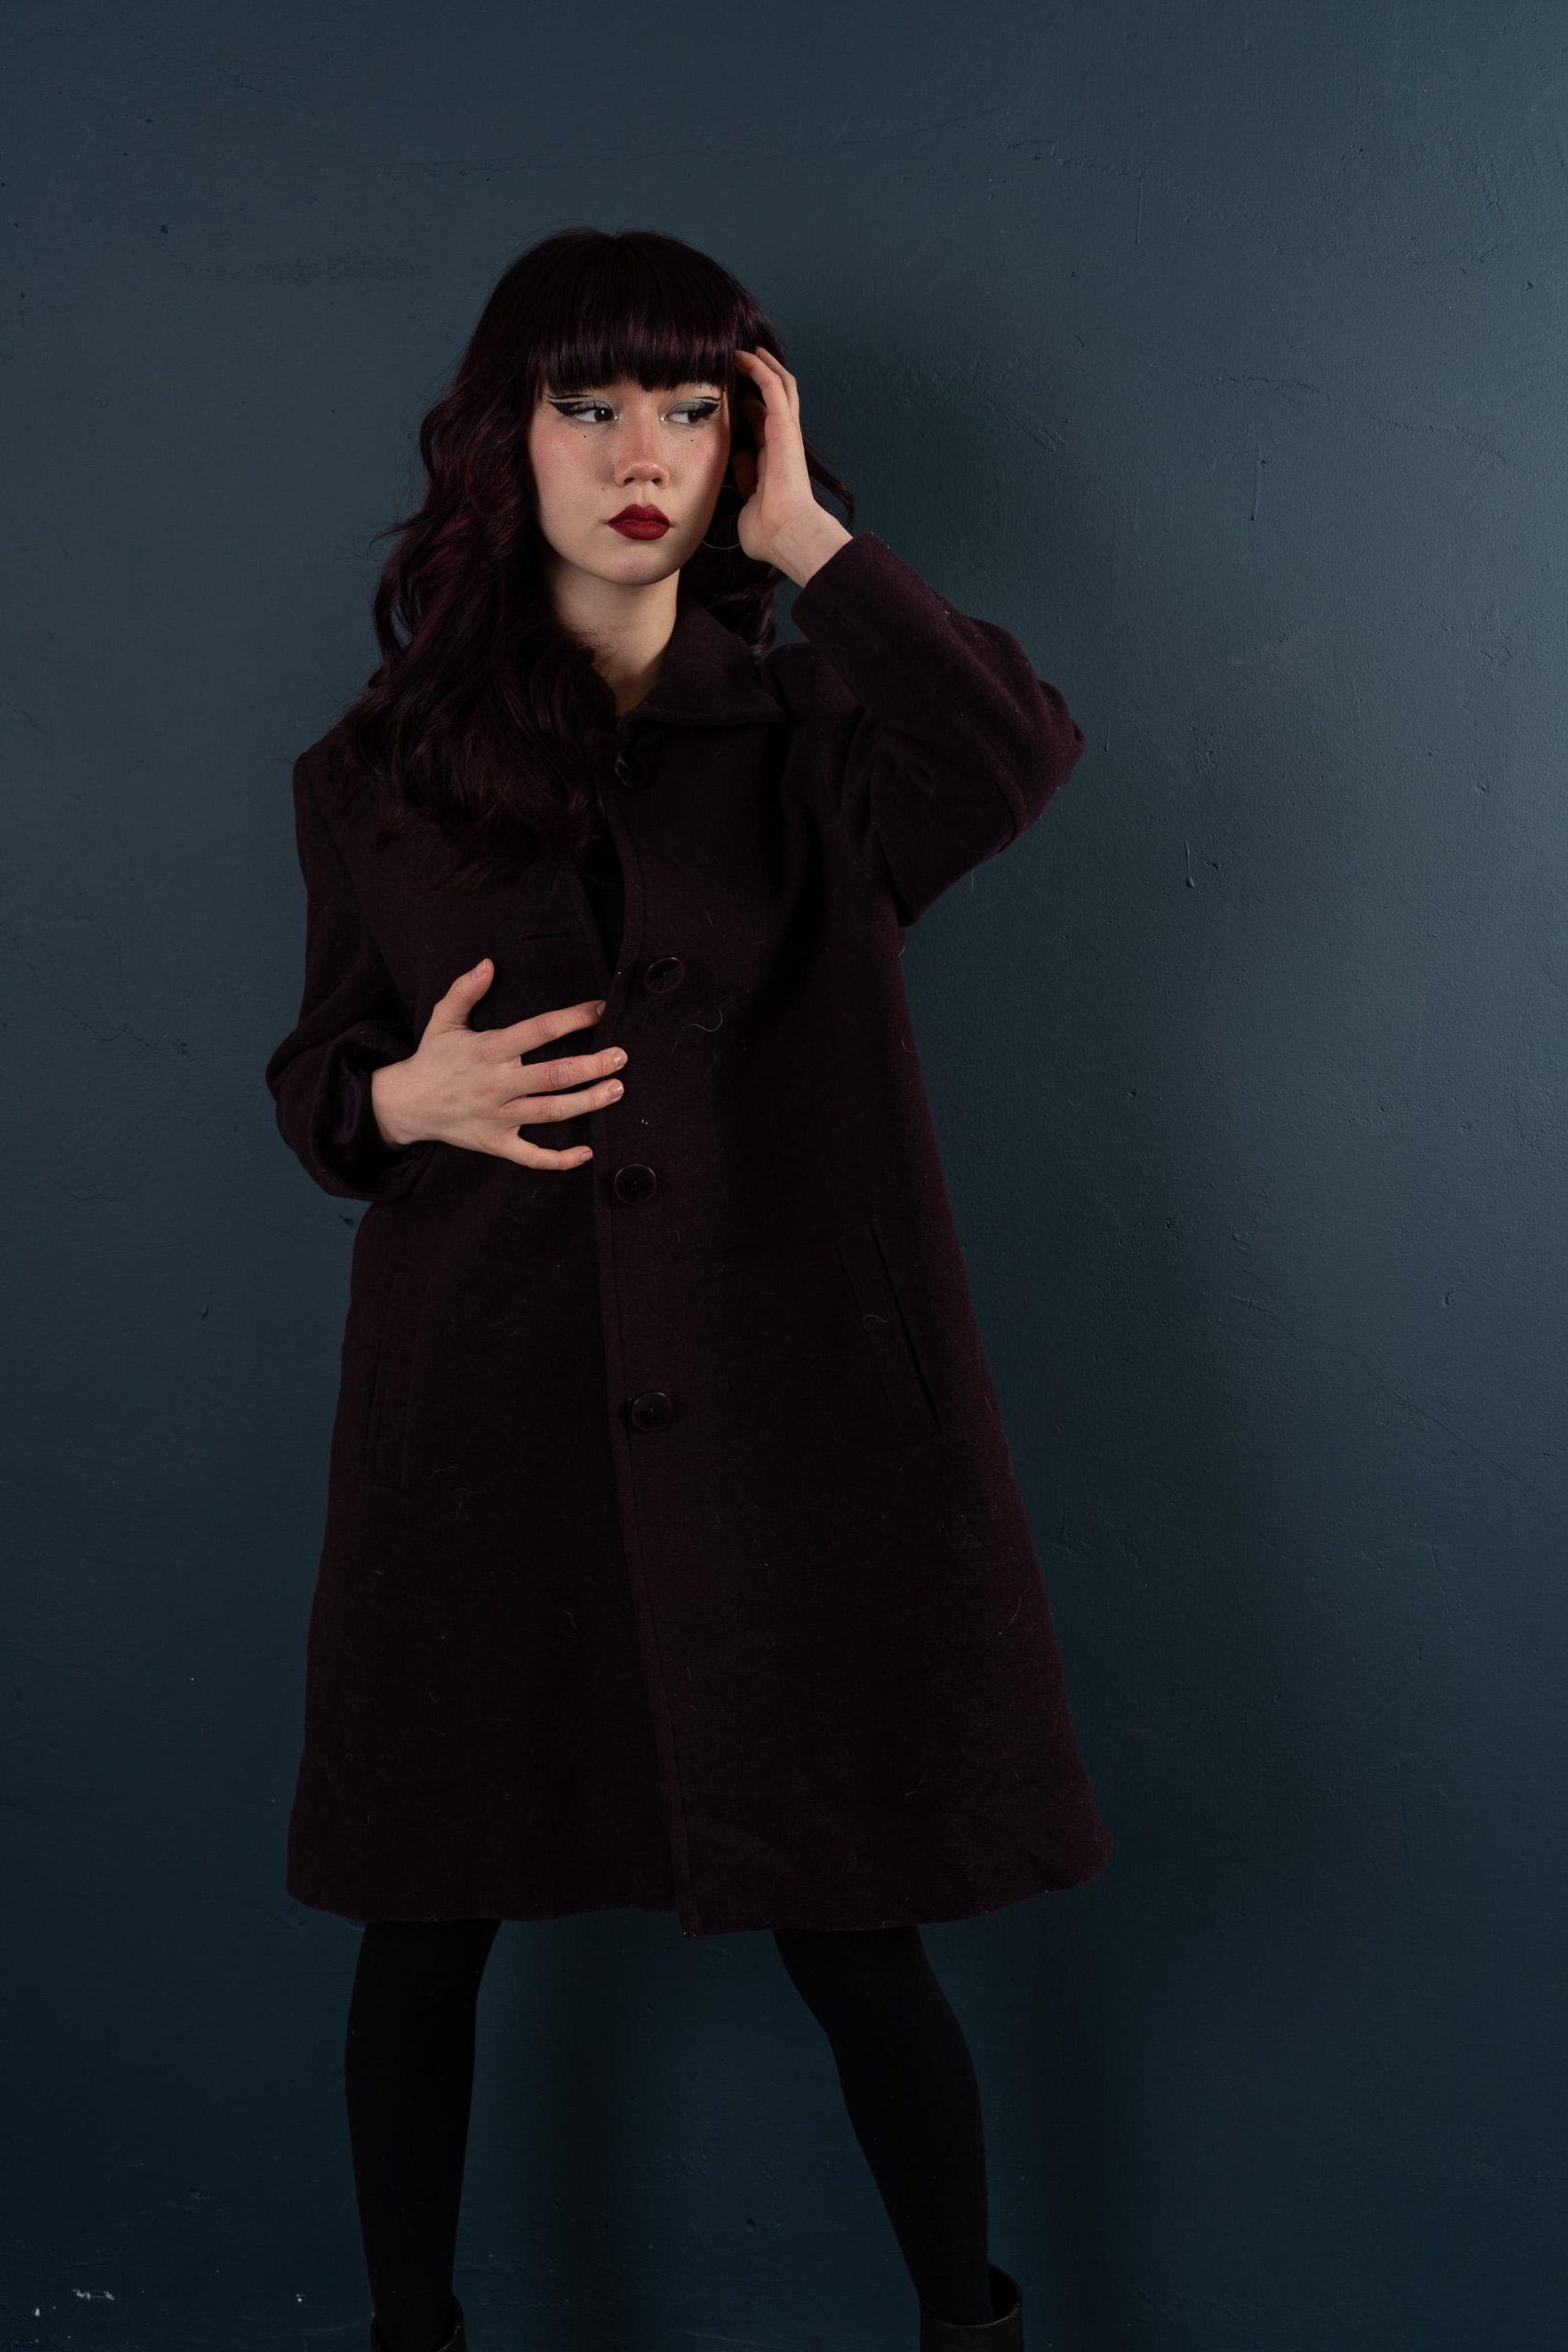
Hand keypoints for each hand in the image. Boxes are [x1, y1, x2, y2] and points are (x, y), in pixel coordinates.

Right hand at [371, 959, 626, 1170]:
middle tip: (621, 1056)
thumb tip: (488, 963)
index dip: (574, 1018)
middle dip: (593, 1066)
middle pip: (554, 1075)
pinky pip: (532, 1156)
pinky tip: (587, 1152)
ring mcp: (499, 1116)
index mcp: (489, 1050)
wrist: (406, 1104)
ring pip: (551, 1112)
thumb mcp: (443, 1020)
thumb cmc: (432, 1058)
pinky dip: (560, 1159)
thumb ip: (465, 991)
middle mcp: (498, 1084)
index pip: (539, 1030)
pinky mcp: (497, 1142)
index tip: (602, 1010)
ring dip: (588, 1102)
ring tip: (617, 1089)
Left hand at [729, 348, 851, 583]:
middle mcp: (781, 443)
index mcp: (772, 463)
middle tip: (739, 362)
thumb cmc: (767, 531)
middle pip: (773, 401)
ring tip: (743, 349)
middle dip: (758, 379)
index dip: (746, 408)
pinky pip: (773, 385)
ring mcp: (785, 432)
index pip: (760, 427)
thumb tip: (738, 459)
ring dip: (761, 365)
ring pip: (779, 386)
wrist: (785, 533)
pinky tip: (743, 354)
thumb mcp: (748, 503)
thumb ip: (744, 481)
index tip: (728, 396)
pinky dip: (759, 367)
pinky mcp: (784, 425)